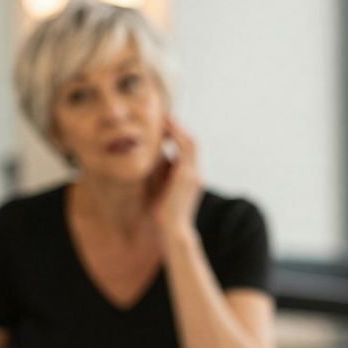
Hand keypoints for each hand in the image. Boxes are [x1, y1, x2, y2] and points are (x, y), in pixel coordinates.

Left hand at [148, 114, 202, 237]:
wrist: (173, 231)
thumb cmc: (164, 216)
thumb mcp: (160, 189)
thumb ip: (159, 174)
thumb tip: (151, 158)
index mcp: (191, 177)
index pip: (187, 150)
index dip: (176, 135)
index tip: (163, 126)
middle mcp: (196, 173)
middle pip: (191, 142)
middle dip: (178, 127)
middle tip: (163, 115)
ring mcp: (194, 173)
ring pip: (190, 142)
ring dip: (177, 128)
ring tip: (164, 117)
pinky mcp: (187, 175)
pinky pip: (184, 148)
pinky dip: (176, 136)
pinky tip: (164, 128)